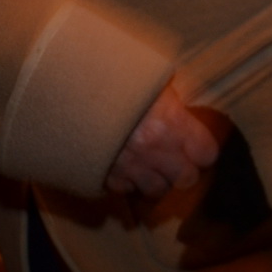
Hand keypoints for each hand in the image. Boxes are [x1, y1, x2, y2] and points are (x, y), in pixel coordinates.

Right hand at [104, 84, 219, 198]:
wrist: (64, 89)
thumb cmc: (113, 80)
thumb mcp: (150, 82)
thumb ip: (172, 103)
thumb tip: (185, 114)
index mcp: (170, 122)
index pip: (207, 153)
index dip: (204, 151)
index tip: (198, 148)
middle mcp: (154, 149)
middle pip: (187, 179)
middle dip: (186, 171)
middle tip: (179, 161)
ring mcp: (129, 166)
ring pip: (158, 191)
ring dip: (158, 180)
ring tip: (152, 167)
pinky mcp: (104, 176)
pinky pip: (125, 190)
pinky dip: (128, 183)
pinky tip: (126, 168)